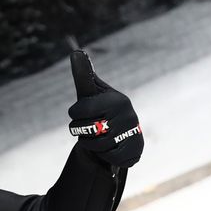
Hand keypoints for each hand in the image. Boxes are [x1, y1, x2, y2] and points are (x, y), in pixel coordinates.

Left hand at [67, 50, 143, 167]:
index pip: (82, 109)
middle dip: (81, 130)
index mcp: (116, 99)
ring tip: (94, 137)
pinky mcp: (135, 150)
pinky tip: (105, 148)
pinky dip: (103, 156)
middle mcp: (128, 115)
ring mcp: (133, 133)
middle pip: (89, 130)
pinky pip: (110, 157)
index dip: (75, 114)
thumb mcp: (91, 93)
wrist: (118, 134)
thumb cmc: (99, 110)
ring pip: (98, 145)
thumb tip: (75, 52)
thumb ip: (83, 74)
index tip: (77, 113)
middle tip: (85, 127)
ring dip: (90, 144)